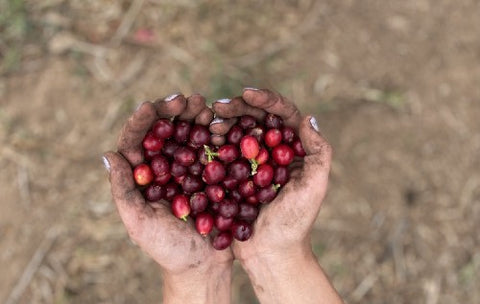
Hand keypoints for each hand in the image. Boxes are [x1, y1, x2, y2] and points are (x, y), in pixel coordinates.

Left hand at [103, 94, 232, 303]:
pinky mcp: (210, 172)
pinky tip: (219, 123)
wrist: (202, 265)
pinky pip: (210, 148)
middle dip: (172, 112)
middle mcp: (163, 166)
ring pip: (187, 134)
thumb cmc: (166, 249)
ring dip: (194, 117)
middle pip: (163, 131)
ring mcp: (188, 167)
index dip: (141, 121)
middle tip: (186, 99)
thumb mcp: (139, 223)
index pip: (136, 141)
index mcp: (141, 176)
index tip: (150, 105)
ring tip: (204, 105)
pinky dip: (213, 133)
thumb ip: (123, 191)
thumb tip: (109, 154)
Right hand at [211, 89, 341, 303]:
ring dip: (225, 123)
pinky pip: (225, 154)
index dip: (267, 100)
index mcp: (296, 149)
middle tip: (220, 107)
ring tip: (212, 123)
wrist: (271, 253)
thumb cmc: (295, 222)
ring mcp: (254, 163)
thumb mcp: (314, 187)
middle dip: (239, 108)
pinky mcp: (235, 176)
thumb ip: (319, 152)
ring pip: (239, 133)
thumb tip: (307, 117)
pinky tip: (205, 140)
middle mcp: (275, 152)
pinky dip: (216, 144)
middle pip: (257, 120)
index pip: (283, 115)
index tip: (248, 93)